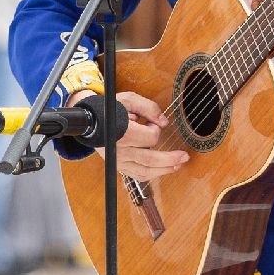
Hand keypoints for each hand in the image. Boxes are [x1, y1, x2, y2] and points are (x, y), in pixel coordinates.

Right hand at [68, 89, 182, 180]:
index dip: (156, 128)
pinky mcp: (118, 166)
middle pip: (151, 160)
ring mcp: (118, 161)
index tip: (152, 122)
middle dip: (170, 159)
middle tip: (184, 156)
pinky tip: (163, 170)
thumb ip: (149, 108)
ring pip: (144, 172)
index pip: (150, 137)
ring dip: (164, 170)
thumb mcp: (129, 99)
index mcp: (122, 133)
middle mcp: (120, 150)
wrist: (88, 121)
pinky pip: (136, 175)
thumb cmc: (109, 109)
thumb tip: (164, 122)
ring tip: (178, 165)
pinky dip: (151, 175)